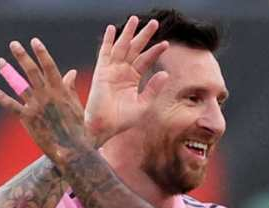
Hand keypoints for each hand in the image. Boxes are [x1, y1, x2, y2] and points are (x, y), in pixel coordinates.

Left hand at [0, 38, 89, 165]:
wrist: (73, 151)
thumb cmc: (78, 130)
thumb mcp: (77, 106)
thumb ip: (70, 88)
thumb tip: (70, 73)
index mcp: (60, 91)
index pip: (50, 67)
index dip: (41, 53)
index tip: (34, 41)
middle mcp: (47, 95)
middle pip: (32, 71)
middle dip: (22, 56)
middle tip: (13, 44)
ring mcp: (36, 106)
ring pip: (19, 85)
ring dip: (9, 72)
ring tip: (0, 62)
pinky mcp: (28, 118)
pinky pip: (12, 106)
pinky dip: (2, 97)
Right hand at [85, 16, 170, 145]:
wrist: (106, 127)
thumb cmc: (123, 120)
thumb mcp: (144, 105)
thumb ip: (153, 89)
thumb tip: (165, 73)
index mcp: (133, 79)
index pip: (146, 60)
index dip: (155, 51)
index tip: (166, 43)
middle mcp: (122, 71)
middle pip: (135, 49)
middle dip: (144, 36)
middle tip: (155, 23)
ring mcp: (112, 70)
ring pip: (122, 47)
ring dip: (128, 33)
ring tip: (136, 19)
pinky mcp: (101, 71)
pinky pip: (105, 53)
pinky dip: (108, 41)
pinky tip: (112, 29)